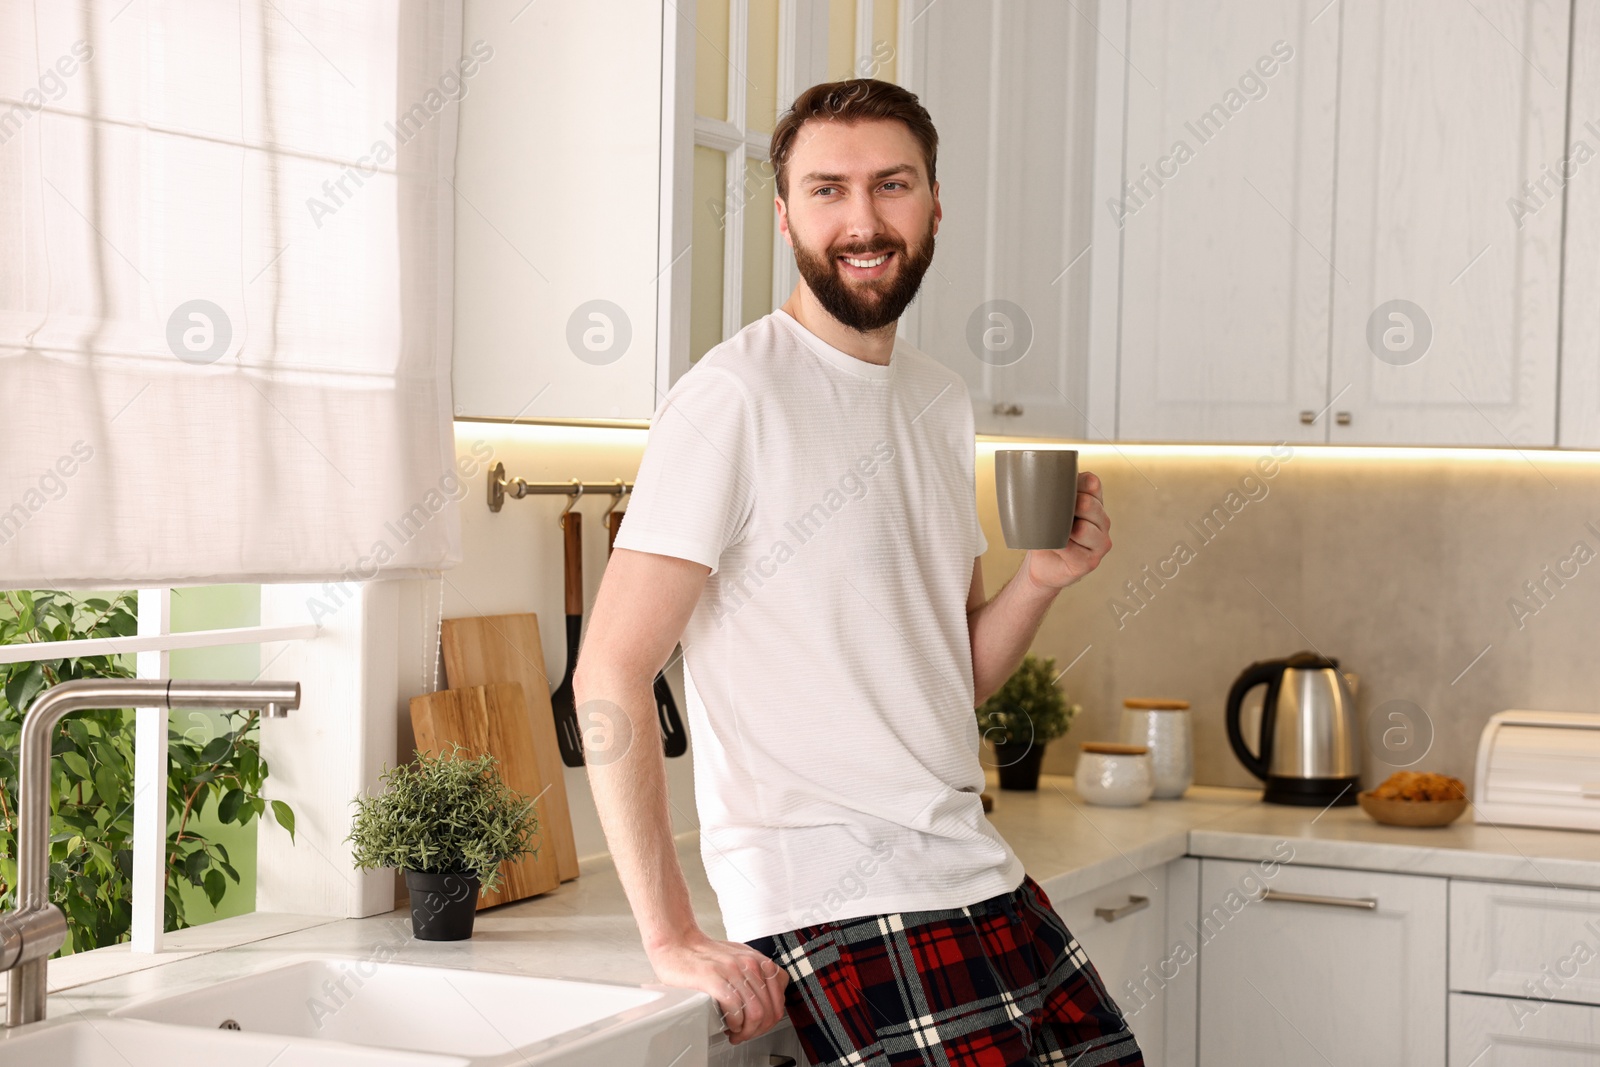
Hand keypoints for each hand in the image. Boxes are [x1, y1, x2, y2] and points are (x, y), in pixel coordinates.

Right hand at [646, 932, 789, 1044]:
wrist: (677, 945)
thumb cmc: (703, 955)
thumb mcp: (738, 958)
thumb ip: (755, 975)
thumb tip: (768, 1000)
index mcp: (757, 960)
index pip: (780, 998)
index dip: (770, 1019)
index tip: (758, 1025)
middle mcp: (749, 963)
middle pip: (770, 1009)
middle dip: (758, 1030)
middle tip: (745, 1034)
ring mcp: (732, 970)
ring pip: (756, 1012)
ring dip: (746, 1031)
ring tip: (735, 1033)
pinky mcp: (713, 978)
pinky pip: (735, 1008)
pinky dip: (733, 1023)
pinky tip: (726, 1024)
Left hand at [1025, 471, 1110, 590]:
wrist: (1042, 566)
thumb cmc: (1046, 534)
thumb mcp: (1049, 508)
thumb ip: (1051, 492)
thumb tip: (1034, 480)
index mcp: (1095, 503)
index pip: (1092, 483)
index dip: (1074, 484)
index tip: (1057, 491)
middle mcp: (1102, 521)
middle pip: (1088, 504)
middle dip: (1066, 508)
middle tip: (1051, 516)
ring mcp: (1100, 542)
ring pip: (1083, 529)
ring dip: (1062, 531)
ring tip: (1054, 534)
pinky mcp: (1091, 562)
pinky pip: (1072, 550)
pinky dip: (1058, 548)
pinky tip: (1054, 547)